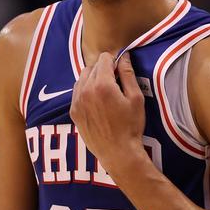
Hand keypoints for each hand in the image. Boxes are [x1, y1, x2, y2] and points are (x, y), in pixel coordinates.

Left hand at [70, 52, 145, 179]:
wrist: (118, 152)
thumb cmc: (131, 126)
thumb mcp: (136, 98)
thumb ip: (128, 74)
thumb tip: (124, 57)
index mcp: (102, 84)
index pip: (104, 58)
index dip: (114, 60)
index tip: (121, 69)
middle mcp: (86, 90)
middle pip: (92, 67)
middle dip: (104, 69)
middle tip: (116, 82)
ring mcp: (77, 101)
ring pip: (82, 78)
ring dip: (93, 78)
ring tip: (106, 92)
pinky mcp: (73, 112)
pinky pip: (77, 92)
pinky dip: (86, 90)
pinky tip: (97, 101)